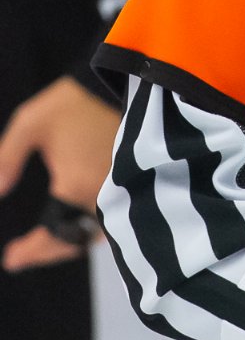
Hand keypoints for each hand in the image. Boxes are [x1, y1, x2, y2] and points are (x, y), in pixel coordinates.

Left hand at [0, 75, 120, 270]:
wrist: (125, 80)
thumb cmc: (73, 102)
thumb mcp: (30, 124)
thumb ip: (6, 159)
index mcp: (74, 187)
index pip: (53, 234)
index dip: (32, 252)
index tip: (11, 259)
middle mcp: (102, 196)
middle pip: (77, 239)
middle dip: (49, 251)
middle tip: (22, 255)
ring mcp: (124, 189)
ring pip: (100, 232)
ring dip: (74, 240)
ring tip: (50, 242)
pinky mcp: (137, 179)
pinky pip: (118, 216)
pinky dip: (98, 227)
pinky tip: (84, 224)